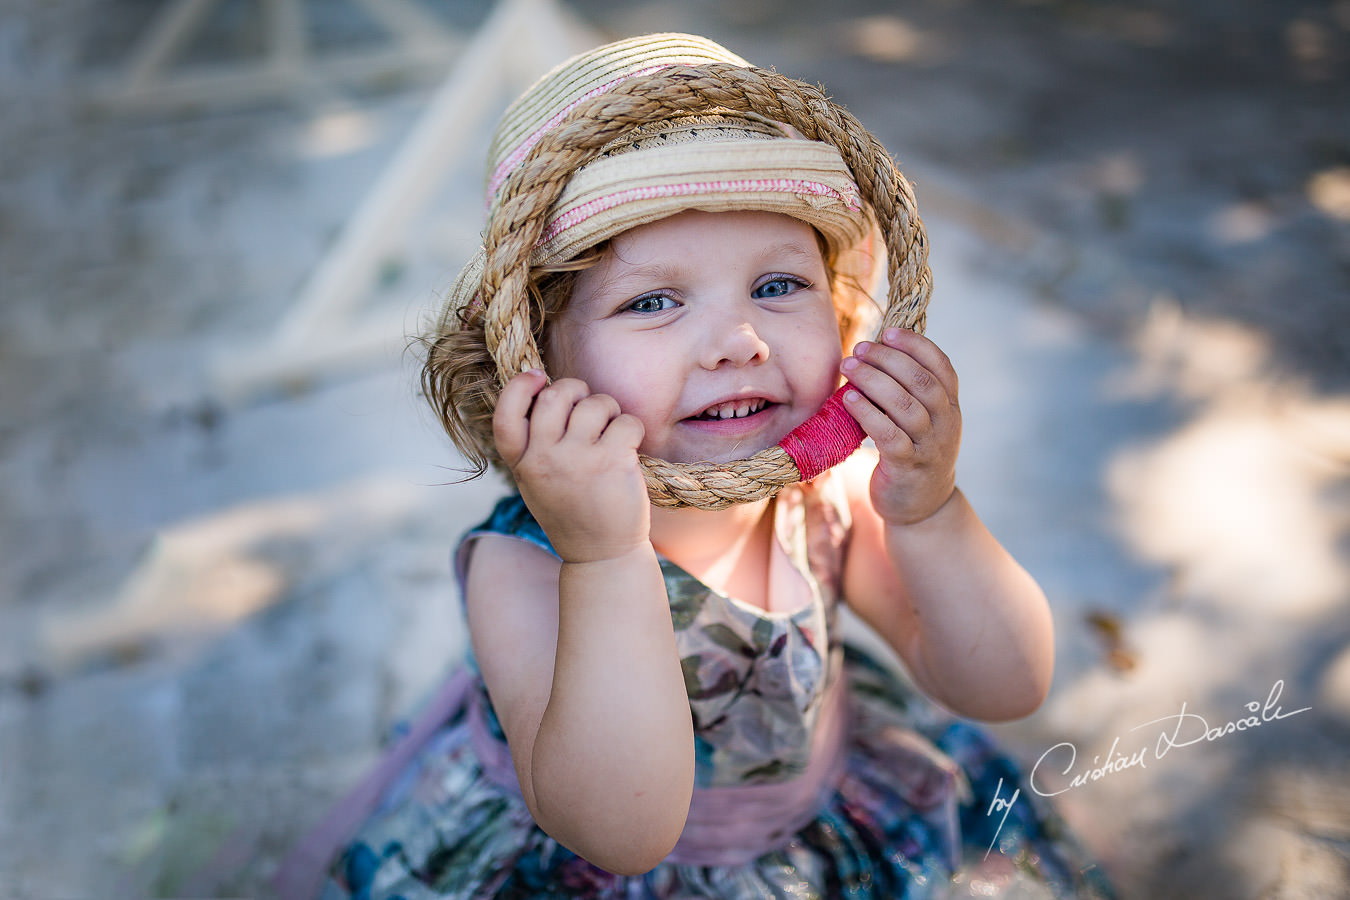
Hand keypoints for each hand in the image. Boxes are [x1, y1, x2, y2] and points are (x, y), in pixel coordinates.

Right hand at [494, 370, 650, 562]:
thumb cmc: (571, 511)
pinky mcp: (612, 462)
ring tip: (610, 431)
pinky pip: (626, 421)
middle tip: (587, 405)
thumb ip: (534, 443)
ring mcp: (578, 460)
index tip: (537, 376)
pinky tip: (629, 447)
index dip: (518, 386)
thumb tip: (546, 390)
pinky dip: (632, 428)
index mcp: (521, 463)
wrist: (600, 555)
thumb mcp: (536, 481)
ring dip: (608, 409)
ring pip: (595, 404)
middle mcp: (544, 459)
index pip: (505, 414)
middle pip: (554, 396)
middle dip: (575, 389)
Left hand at [840, 329, 960, 525]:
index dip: (915, 345)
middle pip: (921, 381)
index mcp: (951, 406)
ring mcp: (929, 445)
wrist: (922, 506)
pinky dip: (868, 413)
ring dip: (874, 381)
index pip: (941, 365)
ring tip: (848, 367)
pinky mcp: (908, 466)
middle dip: (887, 359)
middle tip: (858, 349)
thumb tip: (876, 352)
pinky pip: (888, 435)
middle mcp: (946, 423)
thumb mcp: (923, 420)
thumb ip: (909, 391)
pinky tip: (849, 399)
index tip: (887, 332)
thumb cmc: (914, 453)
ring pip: (905, 405)